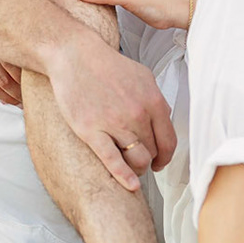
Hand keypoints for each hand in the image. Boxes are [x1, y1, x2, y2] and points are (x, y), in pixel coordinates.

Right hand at [48, 33, 178, 191]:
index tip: (160, 162)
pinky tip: (131, 186)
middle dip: (149, 161)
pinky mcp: (91, 131)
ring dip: (137, 169)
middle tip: (142, 163)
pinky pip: (112, 161)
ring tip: (133, 169)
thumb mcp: (143, 76)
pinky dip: (124, 177)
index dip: (166, 157)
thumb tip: (164, 121)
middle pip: (152, 152)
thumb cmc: (107, 65)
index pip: (169, 141)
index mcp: (152, 101)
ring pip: (137, 160)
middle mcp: (137, 114)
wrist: (75, 56)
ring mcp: (114, 124)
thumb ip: (156, 100)